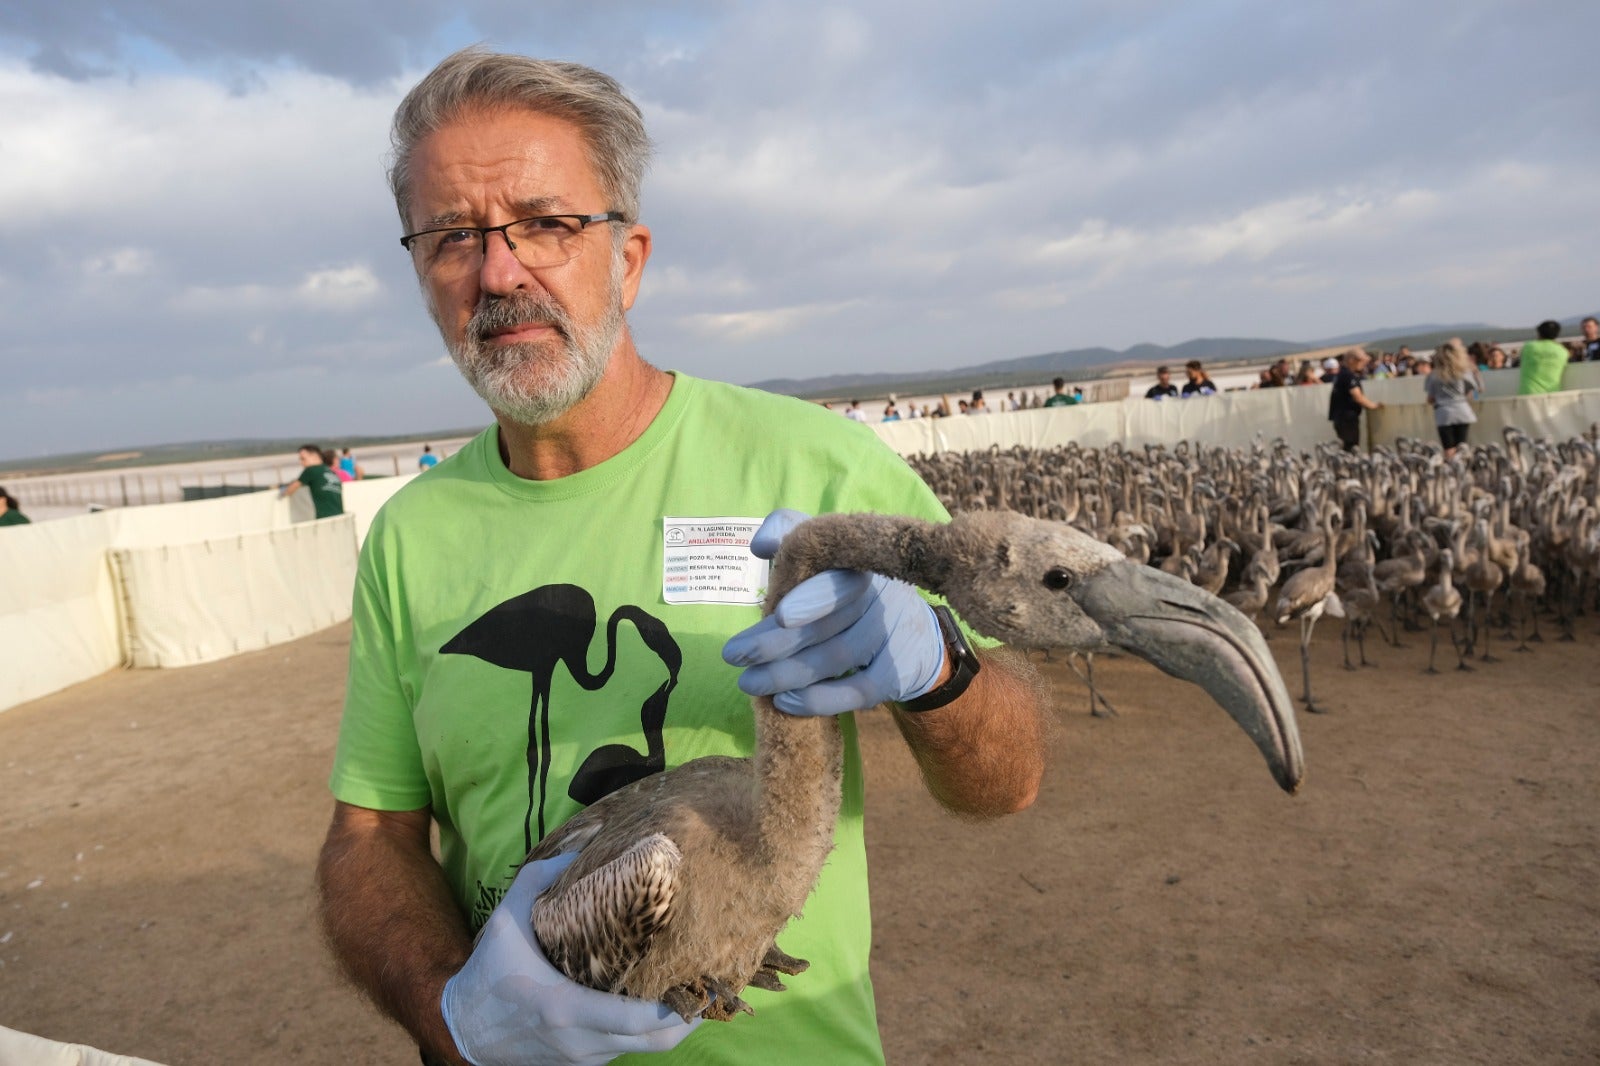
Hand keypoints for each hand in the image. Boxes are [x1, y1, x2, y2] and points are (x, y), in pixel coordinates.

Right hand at [442, 853, 699, 1065]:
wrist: (463, 1027)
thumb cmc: (489, 970)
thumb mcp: (508, 918)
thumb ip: (545, 878)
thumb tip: (587, 844)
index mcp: (565, 1009)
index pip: (637, 1020)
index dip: (676, 1008)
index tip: (702, 980)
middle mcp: (581, 1041)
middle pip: (655, 1043)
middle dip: (691, 1017)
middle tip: (713, 983)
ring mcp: (584, 1058)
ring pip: (644, 1050)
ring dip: (672, 1026)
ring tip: (695, 988)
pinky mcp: (582, 1065)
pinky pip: (627, 1050)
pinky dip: (648, 1032)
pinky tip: (661, 1004)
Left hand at [722, 509, 946, 716]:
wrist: (914, 635)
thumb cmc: (849, 590)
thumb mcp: (825, 555)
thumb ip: (789, 535)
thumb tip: (760, 544)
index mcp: (858, 563)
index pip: (838, 578)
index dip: (813, 598)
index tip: (780, 616)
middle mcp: (880, 595)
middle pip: (827, 624)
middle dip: (775, 643)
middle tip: (733, 655)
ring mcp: (891, 634)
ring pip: (836, 658)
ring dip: (787, 674)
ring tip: (748, 683)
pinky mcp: (896, 673)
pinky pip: (857, 691)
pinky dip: (820, 700)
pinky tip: (786, 702)